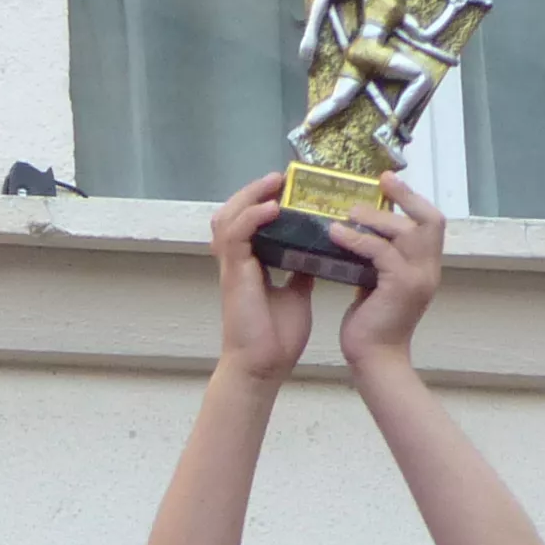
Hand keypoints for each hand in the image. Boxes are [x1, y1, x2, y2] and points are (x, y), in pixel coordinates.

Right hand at [207, 172, 316, 383]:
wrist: (263, 366)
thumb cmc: (276, 338)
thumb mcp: (296, 295)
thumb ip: (300, 271)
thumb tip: (315, 252)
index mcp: (250, 265)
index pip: (246, 221)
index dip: (260, 200)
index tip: (285, 186)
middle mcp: (237, 262)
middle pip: (231, 212)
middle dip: (252, 191)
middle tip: (279, 177)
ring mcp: (233, 268)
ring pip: (228, 217)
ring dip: (250, 196)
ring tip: (274, 183)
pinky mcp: (234, 275)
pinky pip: (237, 236)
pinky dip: (252, 218)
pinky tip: (272, 207)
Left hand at [334, 173, 445, 367]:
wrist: (375, 361)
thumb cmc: (372, 328)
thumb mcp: (378, 287)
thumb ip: (378, 264)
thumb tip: (361, 239)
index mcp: (426, 269)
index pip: (432, 224)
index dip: (414, 200)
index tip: (391, 183)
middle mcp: (429, 270)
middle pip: (429, 220)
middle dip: (405, 197)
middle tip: (380, 181)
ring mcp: (418, 278)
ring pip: (405, 232)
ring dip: (375, 218)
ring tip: (348, 211)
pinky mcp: (401, 286)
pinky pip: (380, 252)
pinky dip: (357, 240)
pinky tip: (336, 233)